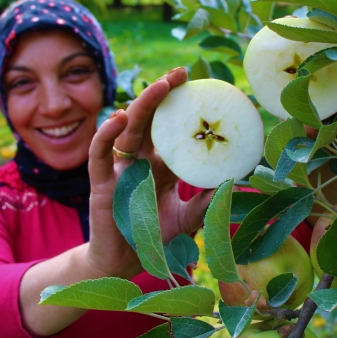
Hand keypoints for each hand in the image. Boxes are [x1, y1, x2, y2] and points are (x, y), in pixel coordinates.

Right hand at [86, 67, 212, 278]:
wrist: (124, 264)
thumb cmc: (154, 238)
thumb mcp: (188, 218)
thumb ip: (207, 201)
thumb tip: (236, 181)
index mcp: (161, 164)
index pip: (172, 128)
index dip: (182, 106)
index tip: (201, 85)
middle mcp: (141, 160)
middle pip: (151, 119)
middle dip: (164, 93)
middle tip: (181, 73)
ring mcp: (120, 169)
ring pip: (128, 129)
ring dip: (143, 105)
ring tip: (161, 86)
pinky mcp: (101, 182)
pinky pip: (100, 153)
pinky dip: (106, 134)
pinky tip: (119, 117)